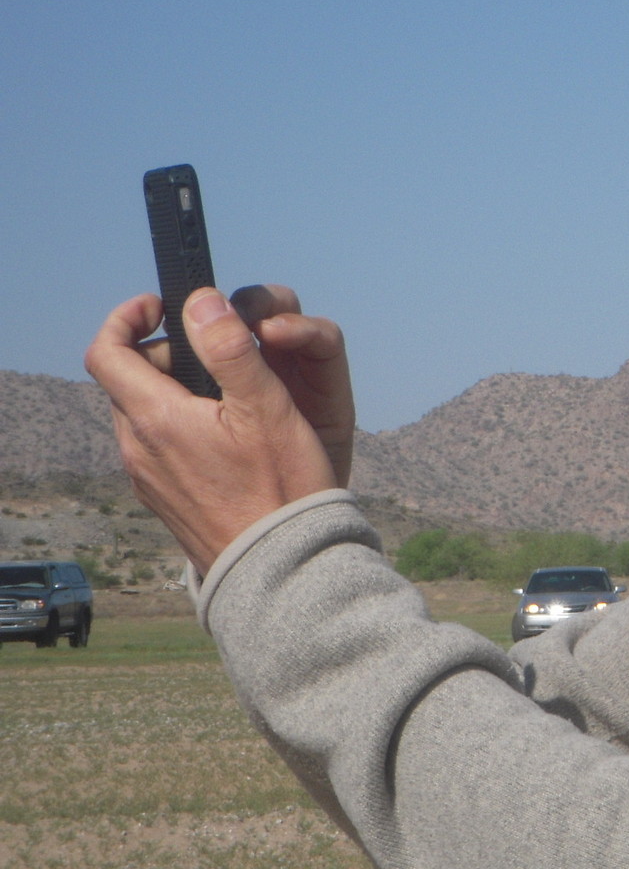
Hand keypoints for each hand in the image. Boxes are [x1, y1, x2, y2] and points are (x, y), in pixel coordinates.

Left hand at [85, 289, 343, 573]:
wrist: (278, 568)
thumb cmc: (280, 488)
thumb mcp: (266, 408)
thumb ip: (231, 348)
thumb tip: (202, 300)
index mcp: (155, 418)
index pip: (108, 350)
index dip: (128, 317)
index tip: (163, 306)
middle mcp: (138, 448)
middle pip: (129, 379)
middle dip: (165, 353)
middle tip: (216, 351)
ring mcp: (148, 478)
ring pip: (144, 413)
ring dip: (174, 390)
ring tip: (228, 394)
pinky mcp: (164, 499)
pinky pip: (158, 446)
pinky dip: (180, 425)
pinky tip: (226, 438)